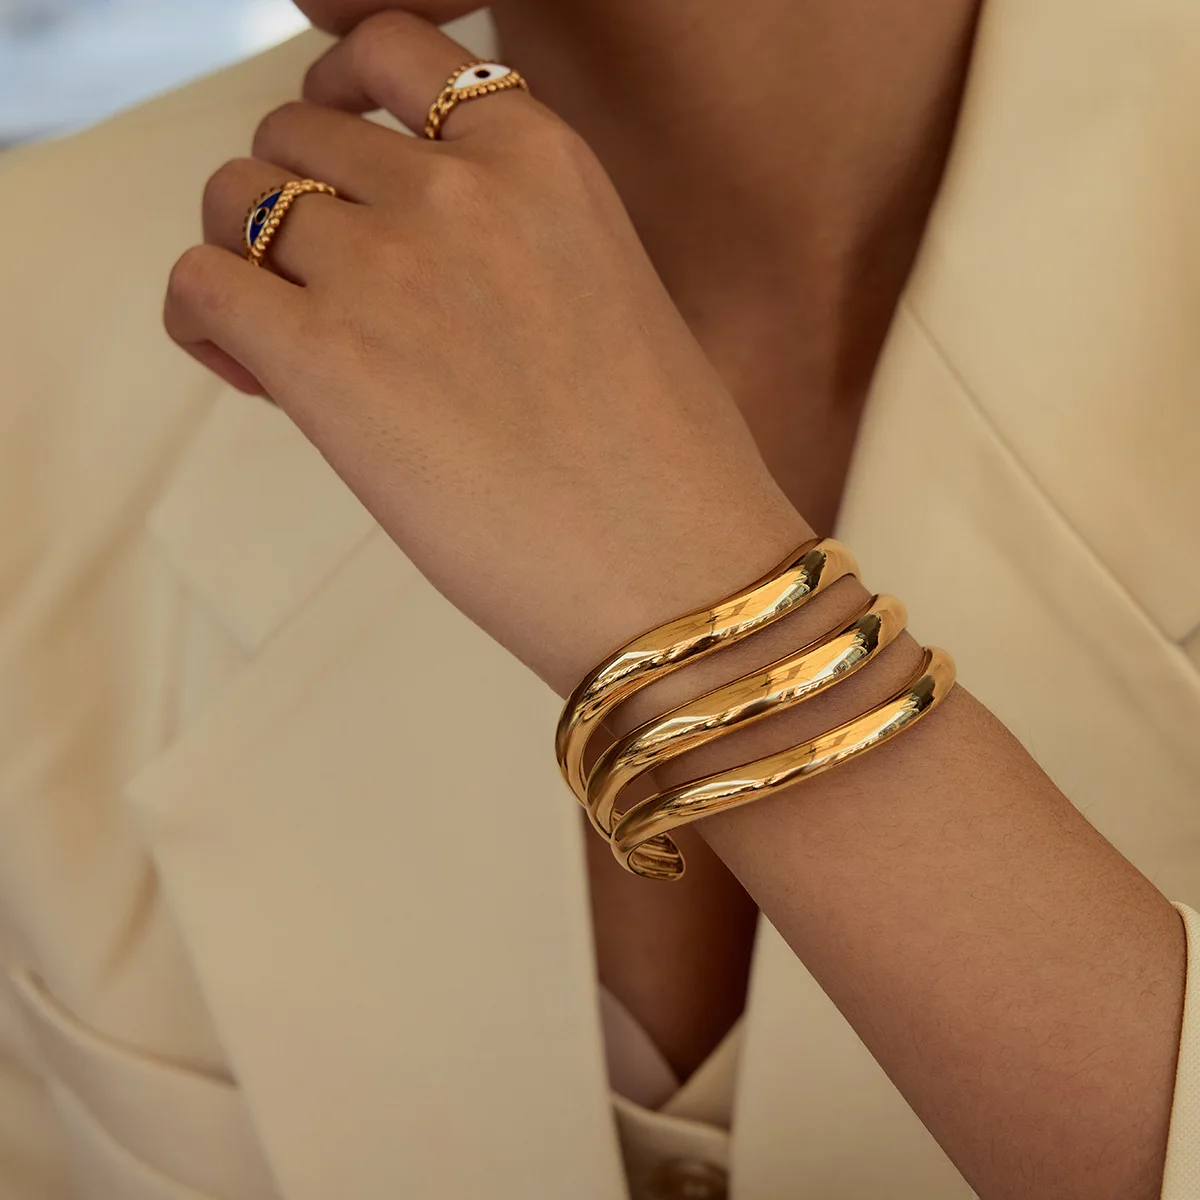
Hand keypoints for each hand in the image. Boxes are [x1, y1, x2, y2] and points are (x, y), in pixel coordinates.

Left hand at [164, 11, 808, 693]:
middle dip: (294, 201)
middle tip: (322, 293)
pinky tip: (253, 374)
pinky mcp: (325, 360)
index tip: (344, 163)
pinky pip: (200, 282)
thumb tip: (400, 255)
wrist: (672, 569)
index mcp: (544, 158)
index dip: (345, 97)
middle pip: (296, 129)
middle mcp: (457, 189)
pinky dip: (203, 318)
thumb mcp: (608, 295)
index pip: (395, 51)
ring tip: (283, 341)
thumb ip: (514, 241)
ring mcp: (386, 267)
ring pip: (235, 195)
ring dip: (242, 254)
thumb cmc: (660, 467)